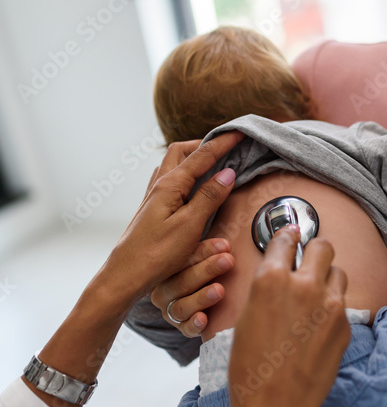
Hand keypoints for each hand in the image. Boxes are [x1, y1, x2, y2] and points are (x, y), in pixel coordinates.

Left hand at [100, 132, 243, 302]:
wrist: (126, 274)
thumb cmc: (156, 253)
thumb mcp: (190, 225)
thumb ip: (209, 197)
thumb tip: (228, 172)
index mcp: (170, 185)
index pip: (202, 156)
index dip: (222, 143)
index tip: (240, 132)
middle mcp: (159, 185)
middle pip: (182, 151)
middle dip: (204, 144)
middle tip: (226, 146)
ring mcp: (154, 196)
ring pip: (174, 164)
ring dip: (193, 157)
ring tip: (213, 162)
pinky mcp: (153, 209)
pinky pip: (171, 179)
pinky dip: (186, 173)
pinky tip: (193, 185)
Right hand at [150, 236, 235, 336]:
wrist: (222, 302)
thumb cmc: (217, 267)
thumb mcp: (217, 251)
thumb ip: (220, 238)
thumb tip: (230, 201)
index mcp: (170, 266)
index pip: (182, 258)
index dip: (203, 251)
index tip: (225, 245)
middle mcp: (166, 288)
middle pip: (181, 281)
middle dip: (206, 270)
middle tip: (227, 261)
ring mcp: (173, 309)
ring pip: (181, 304)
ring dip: (201, 296)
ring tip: (220, 290)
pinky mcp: (183, 327)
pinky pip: (184, 328)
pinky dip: (193, 324)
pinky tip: (205, 319)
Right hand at [172, 228, 350, 406]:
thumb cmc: (250, 368)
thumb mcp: (246, 317)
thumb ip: (267, 288)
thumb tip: (279, 272)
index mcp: (271, 279)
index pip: (287, 238)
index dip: (288, 236)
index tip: (290, 235)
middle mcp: (304, 285)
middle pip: (323, 246)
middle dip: (315, 251)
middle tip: (308, 261)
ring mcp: (330, 305)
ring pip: (338, 272)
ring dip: (327, 278)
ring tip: (314, 296)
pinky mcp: (345, 326)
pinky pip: (342, 303)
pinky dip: (332, 308)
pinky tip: (317, 327)